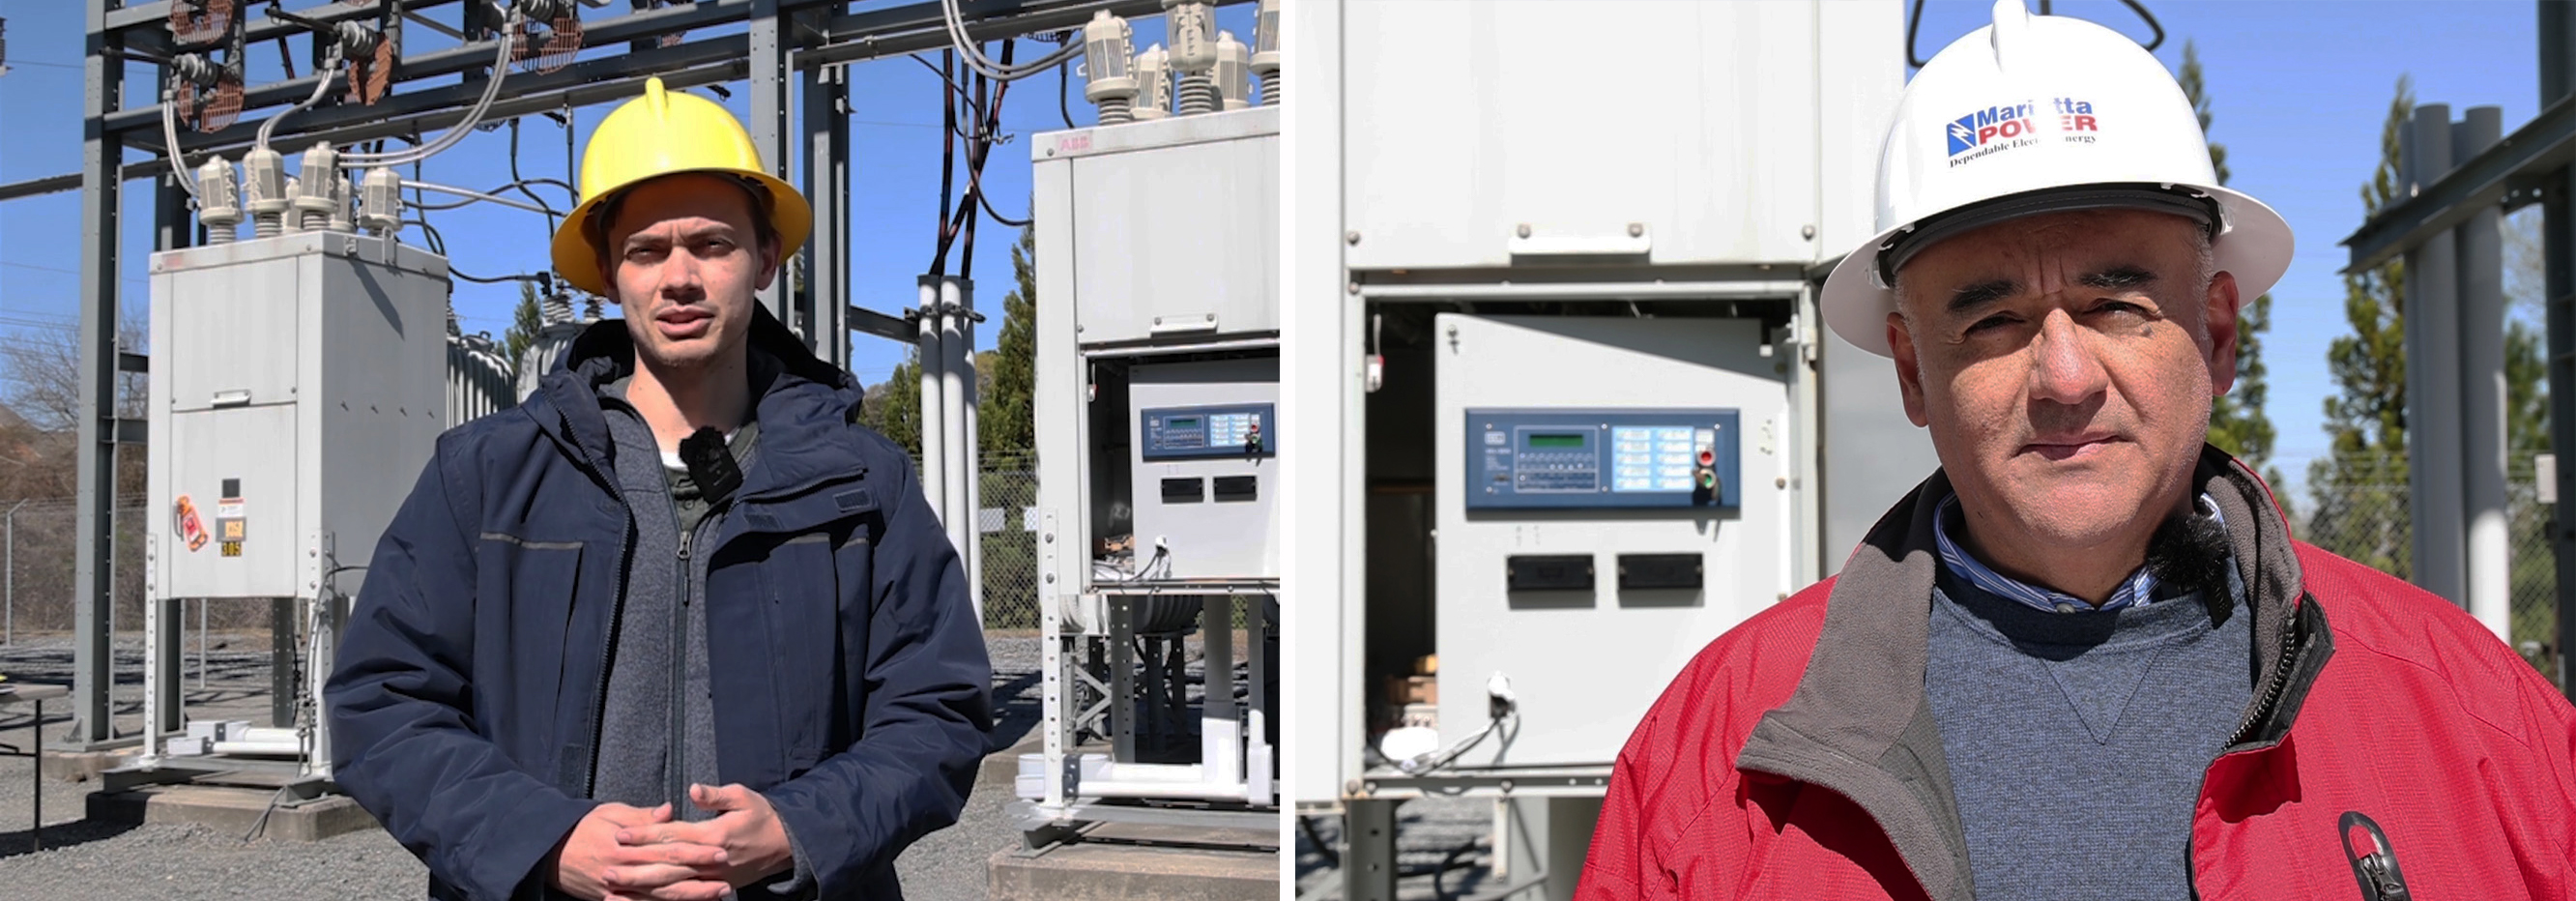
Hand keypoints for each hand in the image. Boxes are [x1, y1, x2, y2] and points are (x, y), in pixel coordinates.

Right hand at [547, 803, 731, 900]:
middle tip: (727, 879)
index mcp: (627, 847)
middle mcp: (625, 871)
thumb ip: (642, 817)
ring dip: (691, 897)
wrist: (550, 853)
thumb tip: (670, 810)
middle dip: (700, 879)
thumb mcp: (611, 814)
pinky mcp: (613, 899)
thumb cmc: (582, 828)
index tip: (719, 851)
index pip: (669, 850)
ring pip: (661, 897)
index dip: (696, 852)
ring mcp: (619, 890)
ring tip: (717, 894)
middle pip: (669, 877)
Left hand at [609, 784, 795, 896]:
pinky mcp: (716, 888)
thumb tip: (693, 789)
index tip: (620, 834)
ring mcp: (713, 878)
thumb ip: (716, 795)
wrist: (786, 844)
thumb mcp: (743, 797)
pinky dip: (662, 900)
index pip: (672, 836)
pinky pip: (685, 897)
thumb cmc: (763, 816)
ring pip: (672, 886)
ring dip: (643, 888)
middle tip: (607, 869)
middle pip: (666, 866)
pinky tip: (642, 900)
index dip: (645, 835)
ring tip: (617, 889)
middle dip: (635, 868)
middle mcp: (711, 860)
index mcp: (714, 835)